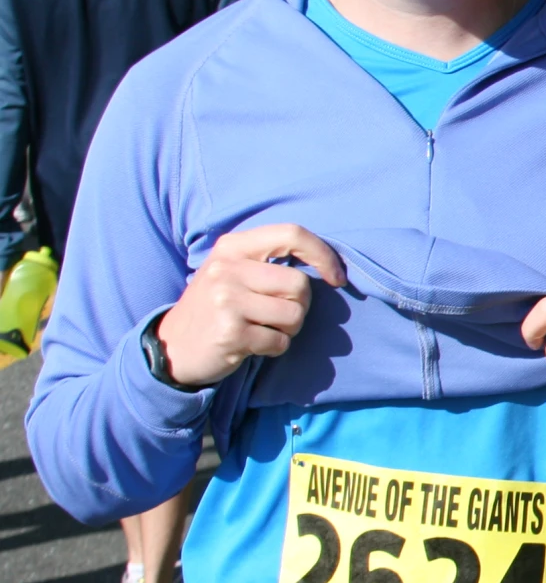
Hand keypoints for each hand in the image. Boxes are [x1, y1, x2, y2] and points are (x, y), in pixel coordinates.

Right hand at [154, 225, 345, 387]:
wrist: (172, 346)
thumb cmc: (216, 307)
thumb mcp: (233, 271)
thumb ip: (270, 261)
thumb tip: (329, 265)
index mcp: (232, 247)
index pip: (292, 234)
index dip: (323, 255)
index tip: (336, 278)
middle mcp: (227, 269)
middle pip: (299, 285)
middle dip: (299, 306)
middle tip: (276, 316)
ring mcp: (226, 301)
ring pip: (294, 316)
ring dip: (287, 330)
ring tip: (261, 329)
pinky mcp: (230, 333)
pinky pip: (279, 342)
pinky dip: (274, 348)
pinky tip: (250, 345)